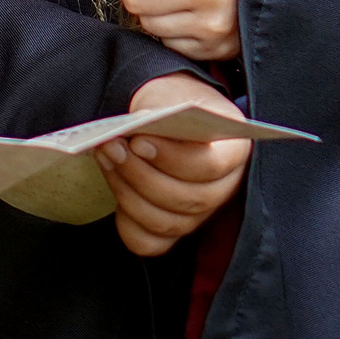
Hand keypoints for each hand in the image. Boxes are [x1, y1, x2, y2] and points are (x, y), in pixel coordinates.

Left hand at [102, 74, 250, 256]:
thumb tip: (140, 129)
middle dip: (140, 175)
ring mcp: (200, 214)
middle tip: (110, 147)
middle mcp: (224, 188)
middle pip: (188, 200)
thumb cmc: (167, 104)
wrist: (162, 113)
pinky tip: (113, 191)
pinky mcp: (172, 228)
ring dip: (127, 192)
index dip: (171, 158)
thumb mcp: (168, 95)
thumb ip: (159, 109)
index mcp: (233, 151)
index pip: (210, 166)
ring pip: (166, 224)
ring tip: (105, 157)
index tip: (138, 141)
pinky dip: (127, 222)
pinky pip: (149, 243)